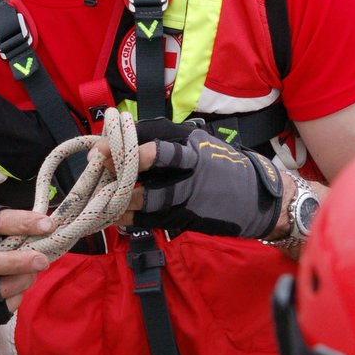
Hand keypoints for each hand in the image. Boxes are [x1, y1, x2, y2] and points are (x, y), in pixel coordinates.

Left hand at [97, 118, 284, 237]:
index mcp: (190, 144)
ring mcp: (188, 195)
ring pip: (148, 196)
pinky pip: (153, 219)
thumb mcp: (198, 144)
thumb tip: (121, 141)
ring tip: (104, 194)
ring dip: (122, 196)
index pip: (153, 135)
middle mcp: (190, 167)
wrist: (255, 198)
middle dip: (120, 164)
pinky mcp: (186, 218)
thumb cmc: (221, 167)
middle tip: (99, 164)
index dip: (124, 139)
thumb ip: (165, 140)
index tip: (102, 144)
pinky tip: (115, 216)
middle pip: (149, 162)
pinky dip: (130, 219)